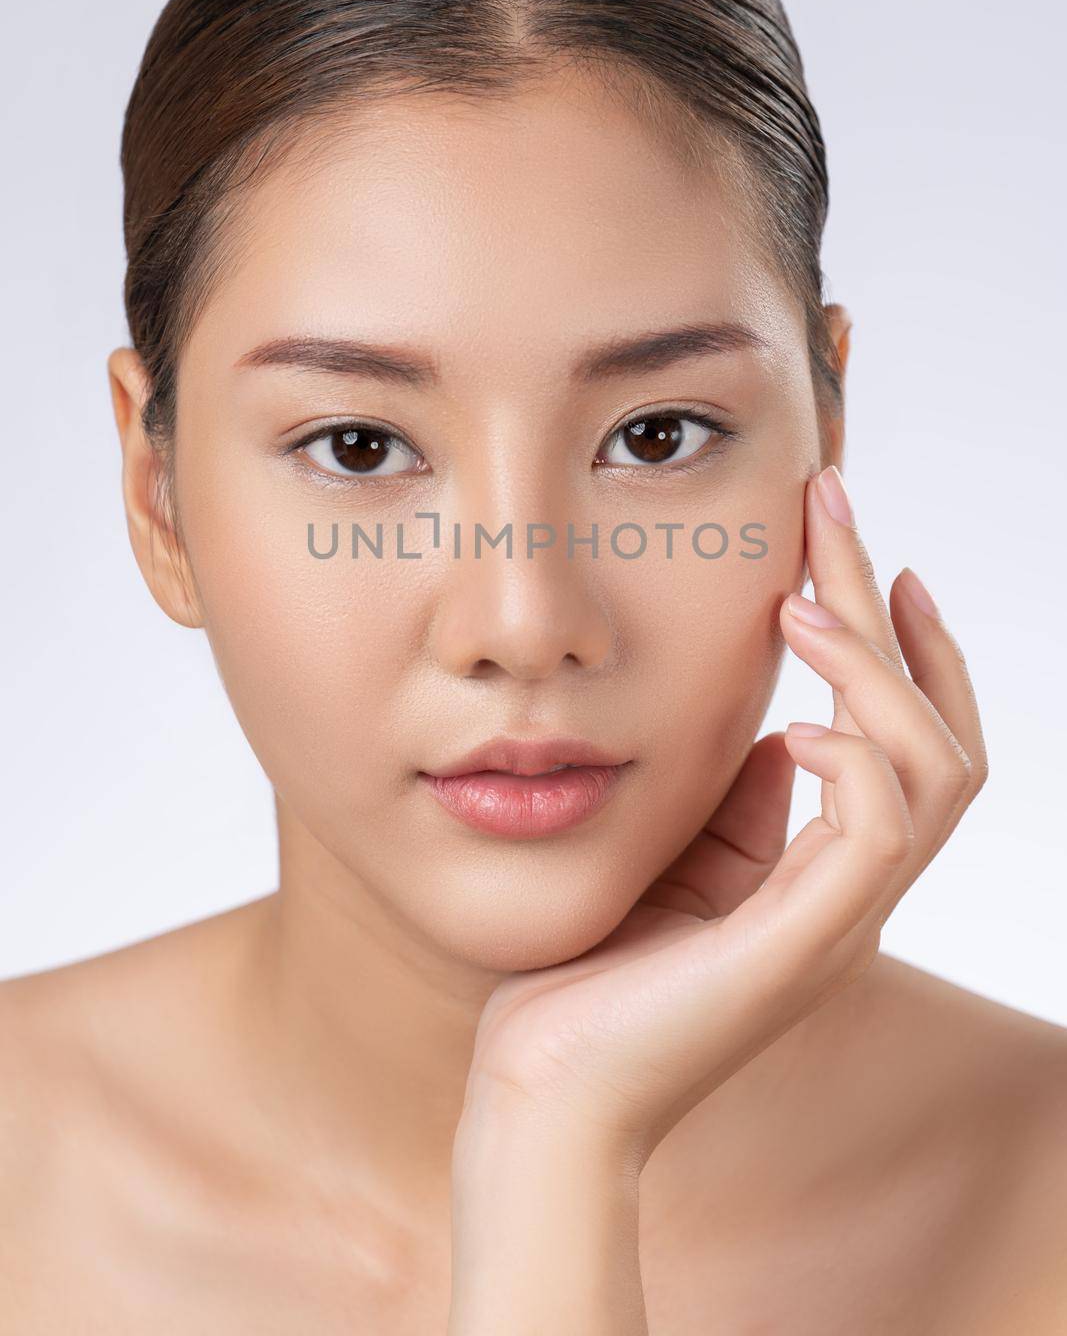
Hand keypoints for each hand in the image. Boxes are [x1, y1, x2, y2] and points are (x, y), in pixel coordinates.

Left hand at [457, 465, 989, 1165]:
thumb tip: (780, 731)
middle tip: (834, 508)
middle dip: (891, 614)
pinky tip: (794, 719)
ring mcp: (838, 922)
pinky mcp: (800, 946)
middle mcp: (854, 893)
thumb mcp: (682, 858)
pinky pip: (878, 831)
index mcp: (828, 872)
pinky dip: (854, 755)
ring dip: (878, 671)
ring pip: (935, 772)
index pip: (912, 740)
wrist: (544, 1092)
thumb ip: (743, 802)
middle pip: (938, 732)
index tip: (865, 556)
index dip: (902, 646)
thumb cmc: (596, 974)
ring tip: (806, 604)